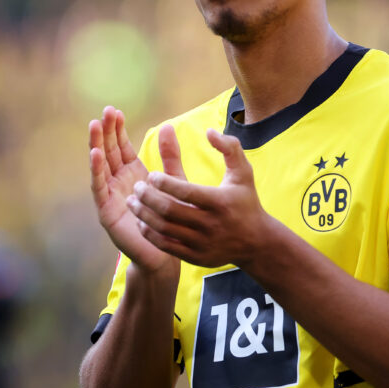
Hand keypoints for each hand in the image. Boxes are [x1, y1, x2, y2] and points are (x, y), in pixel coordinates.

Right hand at [89, 107, 178, 276]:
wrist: (163, 254)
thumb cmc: (168, 219)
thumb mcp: (172, 181)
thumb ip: (170, 156)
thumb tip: (168, 125)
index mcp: (132, 174)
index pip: (121, 147)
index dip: (117, 129)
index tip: (115, 110)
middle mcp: (118, 183)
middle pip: (109, 152)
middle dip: (106, 132)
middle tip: (104, 111)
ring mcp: (110, 196)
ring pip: (101, 167)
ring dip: (96, 146)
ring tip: (95, 126)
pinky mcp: (106, 211)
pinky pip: (99, 188)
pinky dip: (96, 171)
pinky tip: (94, 154)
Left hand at [127, 128, 277, 268]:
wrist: (256, 242)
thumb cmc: (246, 201)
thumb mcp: (243, 172)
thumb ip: (229, 147)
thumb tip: (209, 130)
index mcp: (220, 202)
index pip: (185, 191)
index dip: (164, 182)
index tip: (152, 175)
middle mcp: (210, 225)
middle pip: (169, 211)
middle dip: (148, 198)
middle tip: (137, 187)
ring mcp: (202, 244)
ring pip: (163, 229)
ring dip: (143, 215)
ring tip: (132, 201)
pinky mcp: (195, 257)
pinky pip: (165, 246)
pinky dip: (150, 233)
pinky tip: (142, 220)